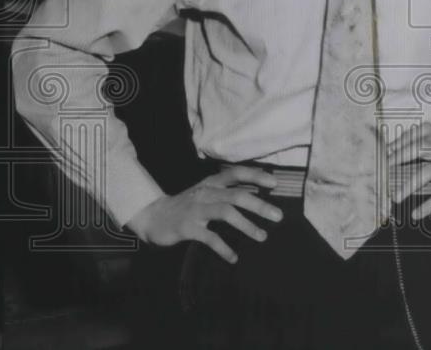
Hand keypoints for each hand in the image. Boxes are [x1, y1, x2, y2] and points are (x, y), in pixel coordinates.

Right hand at [126, 165, 282, 263]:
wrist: (153, 217)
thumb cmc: (187, 205)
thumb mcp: (206, 192)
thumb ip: (227, 191)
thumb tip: (258, 192)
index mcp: (212, 182)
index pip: (236, 173)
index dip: (256, 176)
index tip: (275, 183)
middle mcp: (205, 193)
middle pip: (237, 195)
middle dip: (259, 206)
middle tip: (278, 216)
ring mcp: (196, 209)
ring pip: (226, 213)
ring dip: (246, 225)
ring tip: (262, 236)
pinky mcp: (187, 228)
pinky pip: (209, 238)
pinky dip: (223, 248)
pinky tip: (234, 258)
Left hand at [385, 122, 430, 223]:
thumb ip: (426, 160)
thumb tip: (394, 163)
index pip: (425, 130)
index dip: (406, 137)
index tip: (389, 150)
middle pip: (424, 146)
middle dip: (401, 156)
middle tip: (385, 170)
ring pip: (429, 171)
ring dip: (409, 184)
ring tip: (396, 197)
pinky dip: (427, 206)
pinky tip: (416, 214)